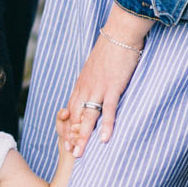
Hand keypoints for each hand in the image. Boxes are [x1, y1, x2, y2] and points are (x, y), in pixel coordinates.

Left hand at [63, 6, 152, 156]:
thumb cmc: (111, 49)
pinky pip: (108, 110)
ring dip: (83, 137)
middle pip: (76, 116)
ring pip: (87, 116)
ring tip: (79, 154)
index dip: (70, 126)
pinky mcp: (113, 87)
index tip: (68, 140)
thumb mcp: (96, 67)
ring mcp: (98, 88)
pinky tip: (104, 140)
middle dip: (72, 136)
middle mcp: (86, 87)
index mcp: (82, 82)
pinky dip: (106, 126)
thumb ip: (94, 81)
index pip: (72, 108)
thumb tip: (95, 91)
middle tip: (70, 153)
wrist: (119, 33)